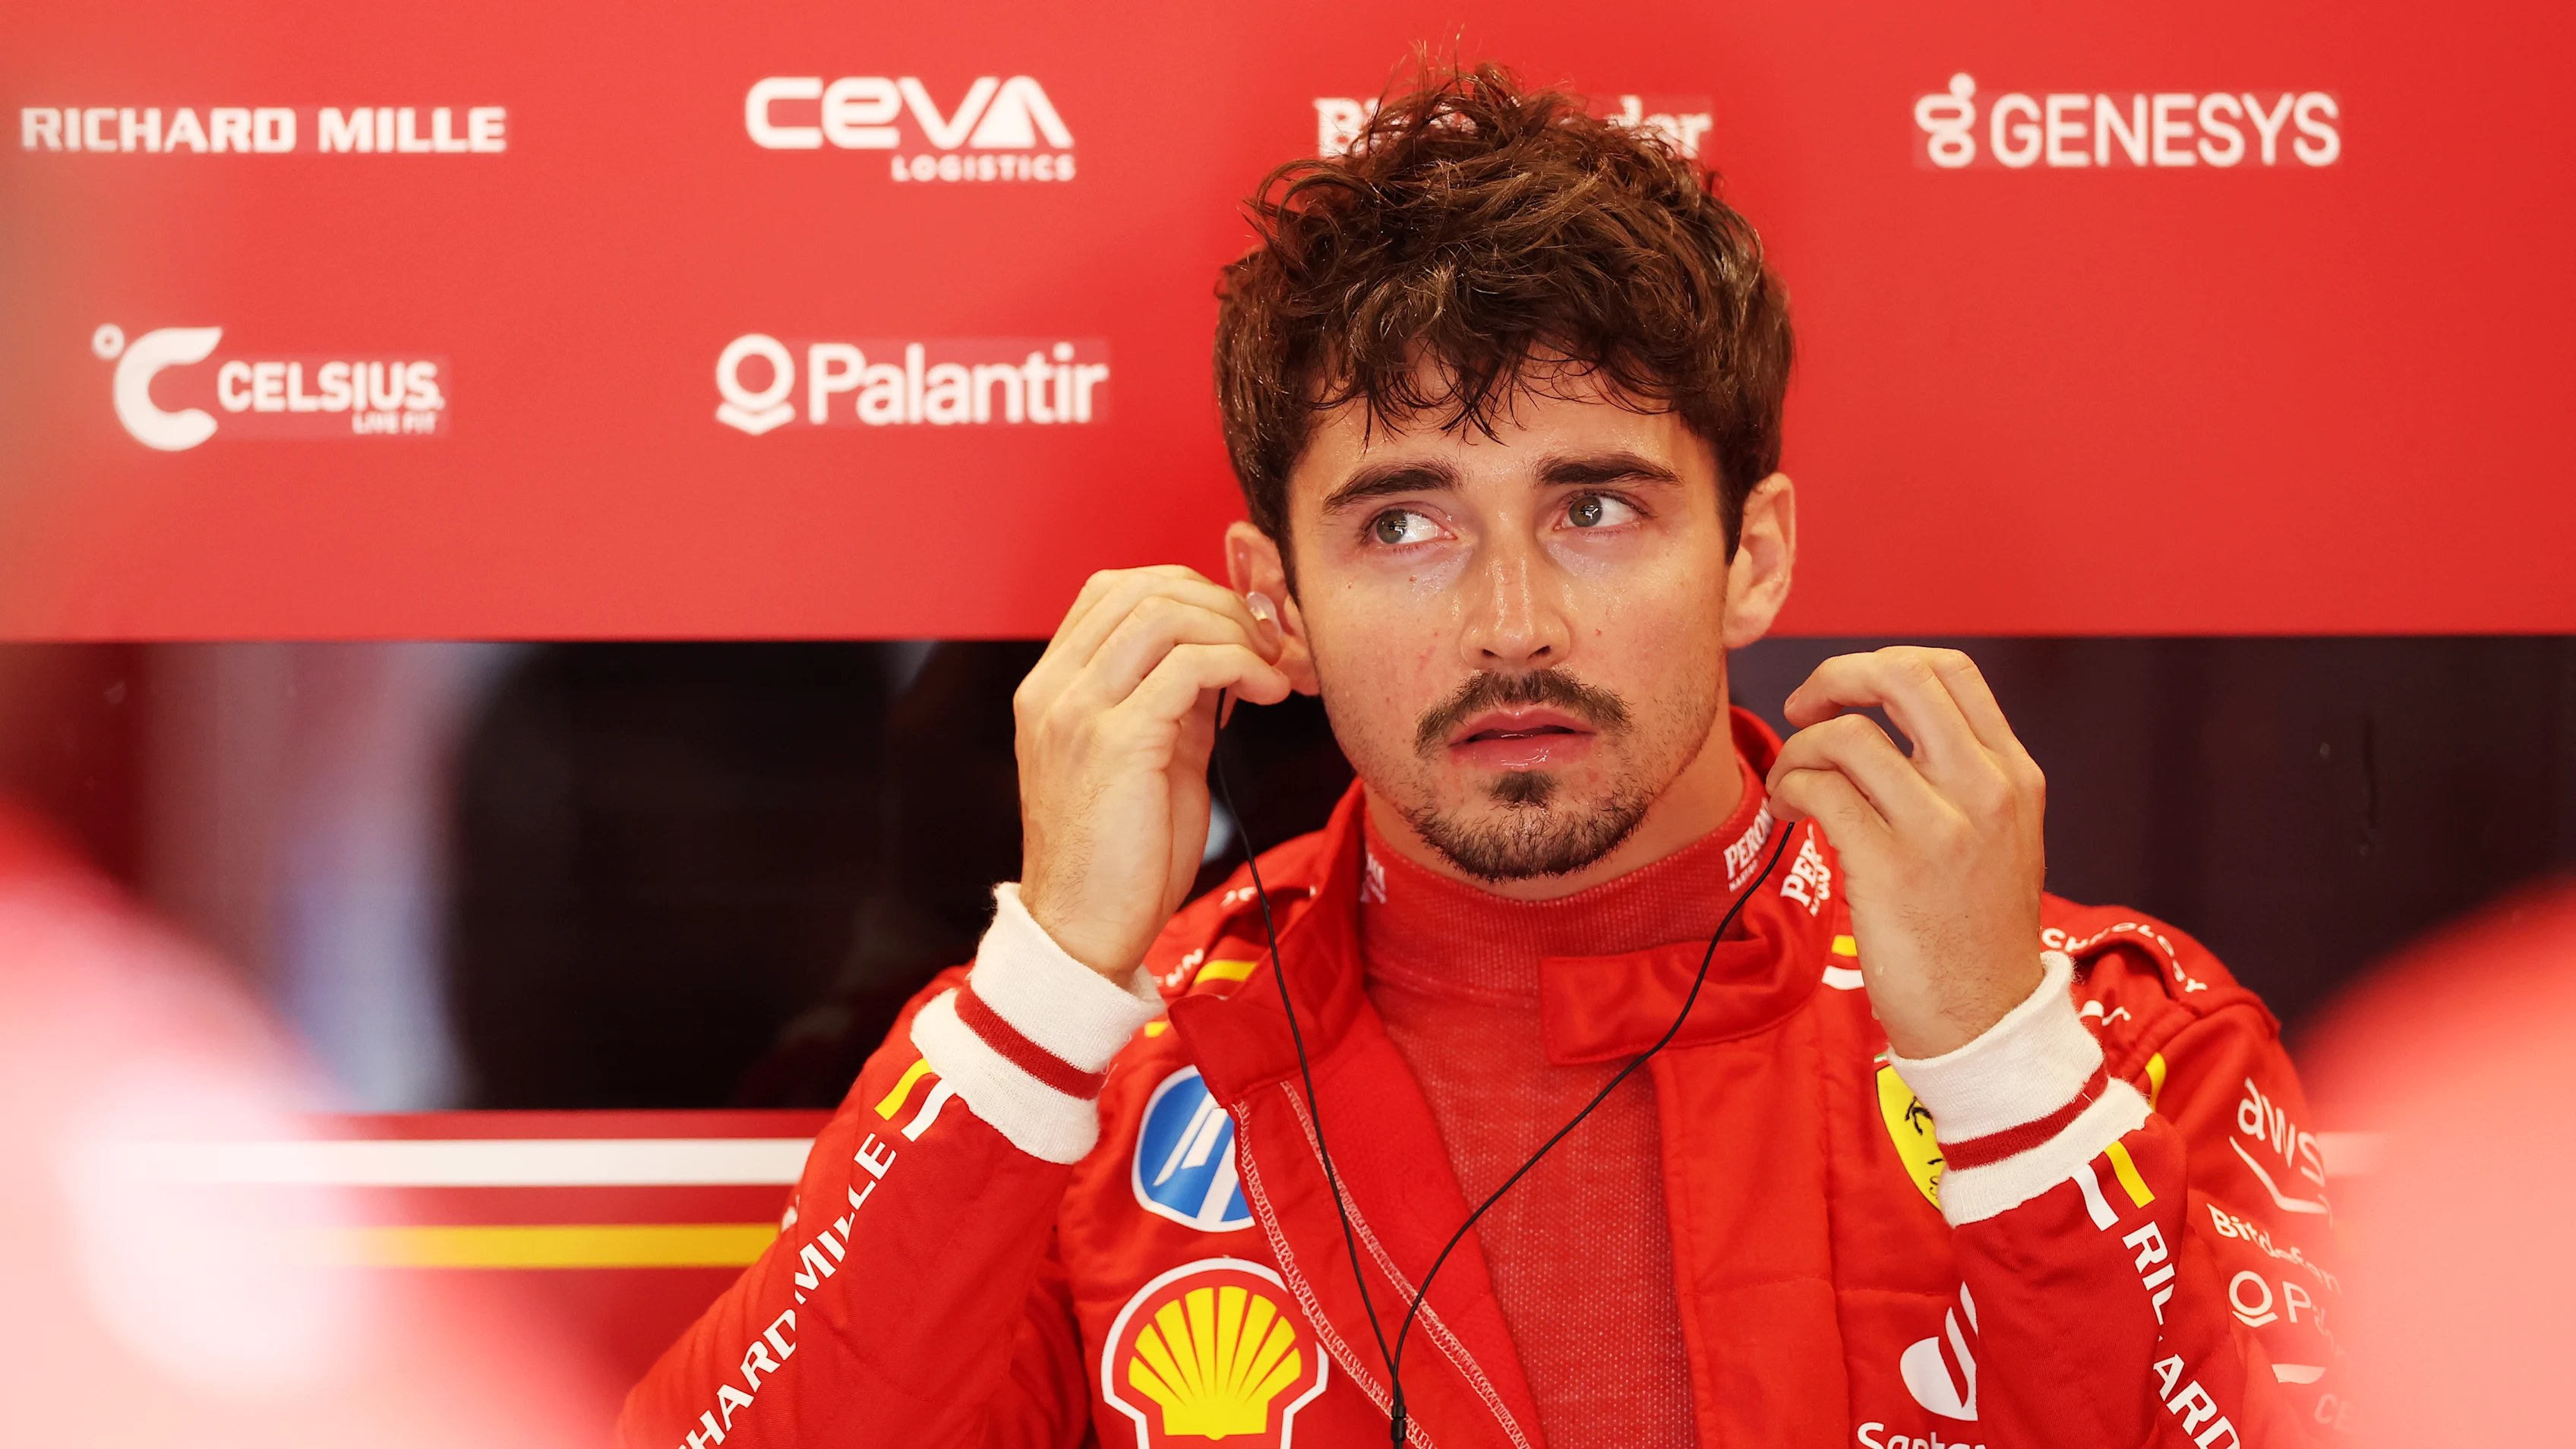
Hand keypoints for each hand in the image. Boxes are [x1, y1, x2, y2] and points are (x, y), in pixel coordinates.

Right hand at [1013, 567, 1292, 980]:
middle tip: (1271, 646)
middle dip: (1222, 604)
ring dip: (1237, 631)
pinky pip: (1189, 664)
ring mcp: (1077, 711)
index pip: (1116, 589)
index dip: (1191, 592)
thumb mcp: (1146, 759)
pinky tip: (1268, 693)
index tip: (1243, 631)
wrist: (1083, 933)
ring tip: (1274, 670)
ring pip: (1166, 614)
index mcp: (1054, 688)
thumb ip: (1172, 704)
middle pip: (1144, 587)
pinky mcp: (1115, 741)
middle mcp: (1055, 689)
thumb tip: (1224, 660)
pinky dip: (1242, 664)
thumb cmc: (1120, 859)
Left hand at [1763, 648, 2046, 1058]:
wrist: (1988, 1022)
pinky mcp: (1891, 867)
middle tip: (1803, 709)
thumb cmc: (1976, 934)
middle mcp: (1985, 789)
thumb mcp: (2001, 839)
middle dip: (1834, 676)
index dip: (1882, 663)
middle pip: (1901, 677)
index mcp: (2013, 774)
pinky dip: (1790, 789)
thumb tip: (1889, 727)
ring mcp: (1941, 827)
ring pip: (1847, 735)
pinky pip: (1821, 789)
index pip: (1951, 671)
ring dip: (1798, 751)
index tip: (1846, 694)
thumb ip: (1963, 778)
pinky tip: (1790, 814)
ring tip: (1793, 787)